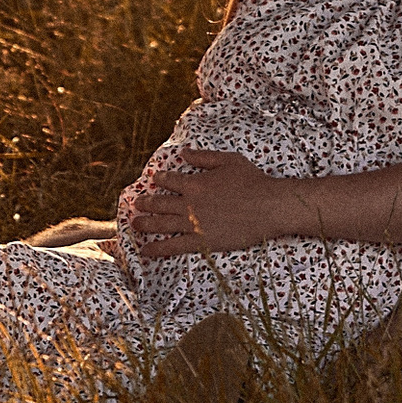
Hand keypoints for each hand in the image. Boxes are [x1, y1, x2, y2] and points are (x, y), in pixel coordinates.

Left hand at [120, 150, 290, 258]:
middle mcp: (189, 204)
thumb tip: (183, 152)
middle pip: (159, 203)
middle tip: (136, 204)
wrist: (268, 206)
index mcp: (195, 183)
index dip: (158, 179)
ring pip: (161, 224)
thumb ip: (203, 157)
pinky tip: (145, 250)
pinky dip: (157, 248)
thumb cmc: (252, 181)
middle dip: (145, 203)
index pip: (168, 181)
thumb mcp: (228, 160)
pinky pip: (172, 246)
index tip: (152, 180)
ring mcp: (193, 224)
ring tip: (134, 224)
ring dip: (145, 224)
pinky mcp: (200, 242)